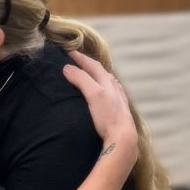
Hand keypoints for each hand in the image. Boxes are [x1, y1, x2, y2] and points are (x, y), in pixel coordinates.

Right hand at [63, 51, 137, 165]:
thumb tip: (67, 68)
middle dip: (89, 65)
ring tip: (92, 75)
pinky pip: (112, 94)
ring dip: (98, 76)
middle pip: (102, 72)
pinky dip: (105, 89)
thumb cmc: (108, 116)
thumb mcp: (93, 94)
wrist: (123, 137)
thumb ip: (81, 79)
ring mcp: (119, 99)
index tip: (69, 52)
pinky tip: (105, 95)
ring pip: (108, 82)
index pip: (92, 64)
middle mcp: (115, 88)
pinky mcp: (120, 111)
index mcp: (108, 82)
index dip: (80, 58)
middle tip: (79, 60)